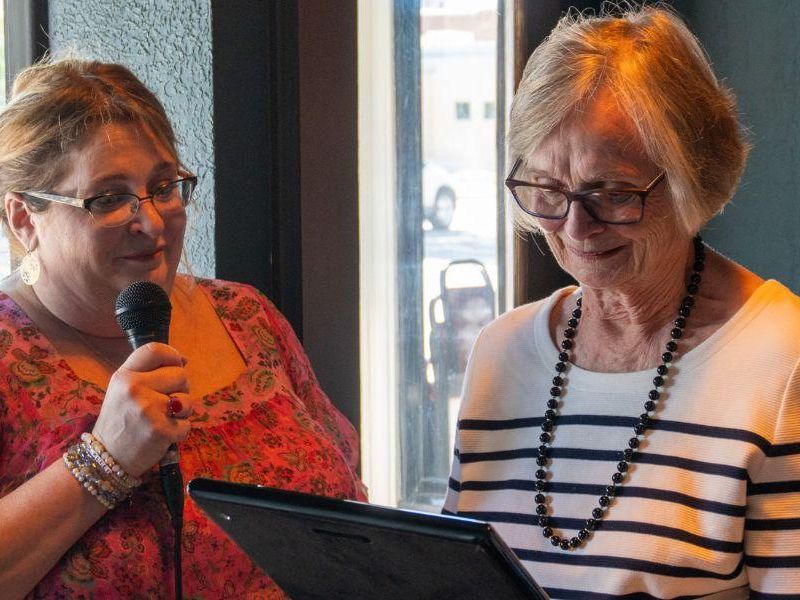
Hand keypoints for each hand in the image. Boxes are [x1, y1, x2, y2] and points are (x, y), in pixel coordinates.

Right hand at [91, 343, 191, 476]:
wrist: (106, 459)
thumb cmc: (121, 422)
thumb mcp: (123, 390)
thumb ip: (149, 372)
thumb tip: (183, 360)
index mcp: (124, 375)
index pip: (155, 350)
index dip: (172, 356)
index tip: (177, 365)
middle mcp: (134, 388)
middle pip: (180, 374)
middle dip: (180, 389)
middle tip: (164, 403)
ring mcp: (147, 409)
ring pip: (187, 401)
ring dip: (182, 412)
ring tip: (163, 419)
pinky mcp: (160, 430)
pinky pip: (187, 424)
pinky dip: (179, 432)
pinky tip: (162, 436)